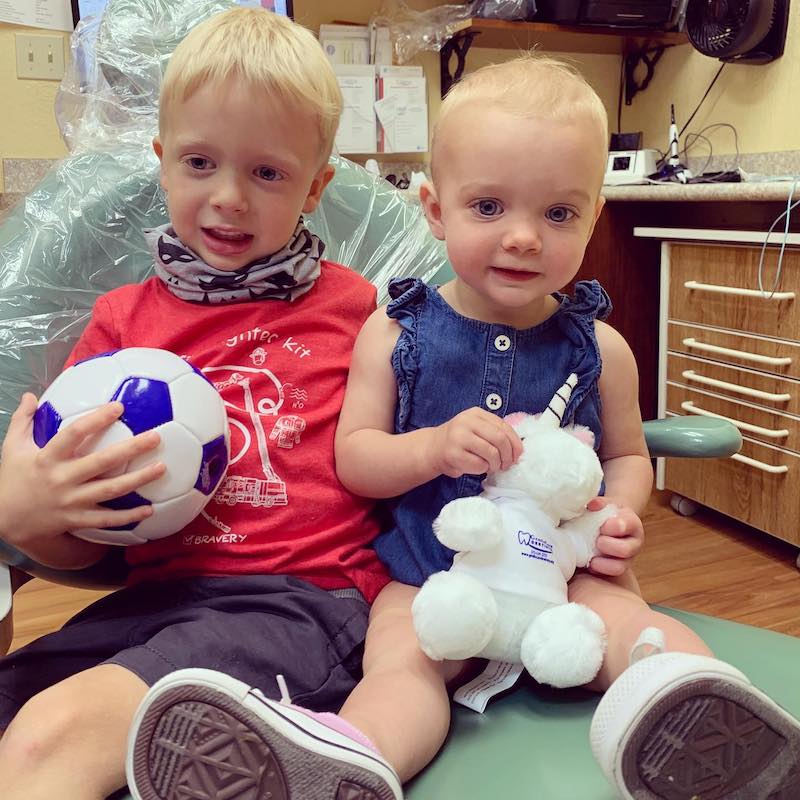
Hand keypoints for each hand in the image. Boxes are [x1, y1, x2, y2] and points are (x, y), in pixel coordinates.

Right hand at [0, 393, 164, 567]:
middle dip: (130, 449)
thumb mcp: (11, 448)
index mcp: (48, 458)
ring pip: (110, 491)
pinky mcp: (77, 520)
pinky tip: (150, 510)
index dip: (97, 419)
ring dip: (138, 480)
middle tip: (156, 437)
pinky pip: (107, 520)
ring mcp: (71, 502)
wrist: (4, 521)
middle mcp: (62, 479)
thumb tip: (30, 395)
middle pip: (101, 462)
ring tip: (162, 468)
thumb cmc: (12, 479)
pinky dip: (129, 517)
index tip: (119, 406)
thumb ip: (23, 420)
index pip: (74, 434)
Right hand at [429, 407, 522, 478]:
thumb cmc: (460, 440)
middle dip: (508, 456)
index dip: (515, 443)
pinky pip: (479, 465)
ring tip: (492, 467)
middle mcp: (466, 422)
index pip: (504, 426)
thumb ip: (495, 432)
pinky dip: (484, 469)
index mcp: (476, 413)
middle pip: (499, 439)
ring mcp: (458, 437)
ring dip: (496, 464)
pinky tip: (479, 468)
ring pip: (491, 453)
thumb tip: (518, 450)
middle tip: (506, 465)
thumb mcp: (476, 428)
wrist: (433, 448)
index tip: (517, 455)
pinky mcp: (453, 454)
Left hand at [587, 496, 643, 576]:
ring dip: (604, 564)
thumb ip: (599, 503)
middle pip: (626, 549)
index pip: (628, 525)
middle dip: (610, 546)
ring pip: (621, 566)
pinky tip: (590, 565)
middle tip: (598, 541)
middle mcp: (634, 542)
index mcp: (632, 523)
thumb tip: (592, 505)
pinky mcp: (618, 567)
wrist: (611, 523)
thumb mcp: (606, 504)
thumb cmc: (607, 513)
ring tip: (592, 559)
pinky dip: (600, 571)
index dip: (614, 527)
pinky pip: (611, 574)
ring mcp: (628, 557)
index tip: (603, 526)